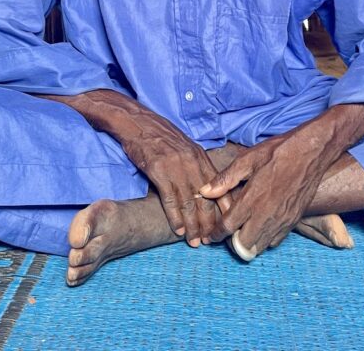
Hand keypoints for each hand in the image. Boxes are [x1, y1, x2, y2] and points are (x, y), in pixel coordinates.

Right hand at [50, 89, 227, 246]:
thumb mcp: (185, 147)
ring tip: (194, 241)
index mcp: (200, 157)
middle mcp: (192, 163)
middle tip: (210, 241)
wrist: (137, 122)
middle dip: (209, 223)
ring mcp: (176, 167)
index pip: (219, 187)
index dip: (224, 209)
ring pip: (189, 202)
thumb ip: (197, 165)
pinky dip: (175, 218)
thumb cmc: (160, 135)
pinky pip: (170, 199)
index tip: (226, 225)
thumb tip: (206, 188)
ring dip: (193, 226)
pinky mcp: (158, 171)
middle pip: (206, 199)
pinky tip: (178, 230)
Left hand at [198, 130, 331, 258]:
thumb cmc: (278, 152)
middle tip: (226, 234)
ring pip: (260, 246)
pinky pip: (275, 241)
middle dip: (231, 243)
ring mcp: (282, 220)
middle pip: (243, 245)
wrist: (311, 151)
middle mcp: (266, 214)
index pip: (227, 227)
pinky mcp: (294, 220)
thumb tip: (204, 191)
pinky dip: (265, 239)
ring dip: (248, 243)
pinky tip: (261, 226)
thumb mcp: (247, 159)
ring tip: (242, 232)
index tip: (209, 237)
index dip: (215, 235)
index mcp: (251, 199)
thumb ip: (225, 179)